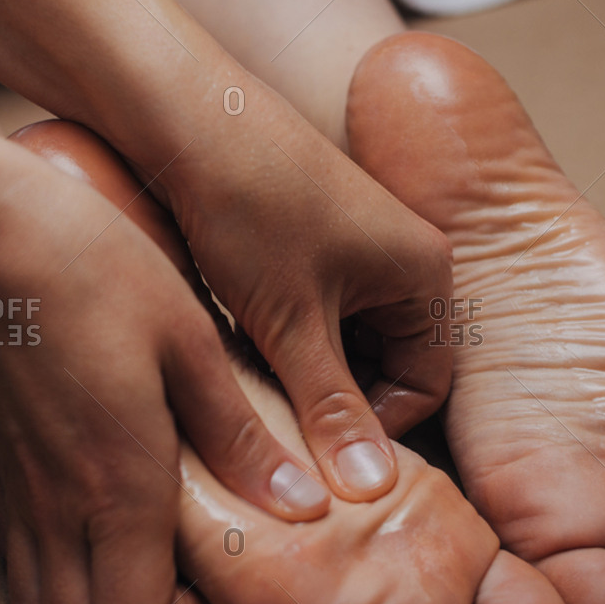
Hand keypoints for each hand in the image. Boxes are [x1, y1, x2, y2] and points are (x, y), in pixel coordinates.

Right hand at [0, 148, 329, 603]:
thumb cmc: (95, 271)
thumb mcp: (191, 345)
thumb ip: (243, 439)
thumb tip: (306, 507)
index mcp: (117, 485)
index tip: (227, 571)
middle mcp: (58, 508)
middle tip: (190, 572)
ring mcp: (18, 495)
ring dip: (95, 603)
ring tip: (147, 548)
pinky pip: (20, 564)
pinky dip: (61, 569)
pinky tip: (102, 512)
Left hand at [157, 79, 454, 501]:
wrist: (178, 112)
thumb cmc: (246, 205)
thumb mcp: (291, 324)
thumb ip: (331, 410)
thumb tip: (370, 490)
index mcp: (425, 274)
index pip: (426, 386)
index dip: (374, 429)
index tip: (314, 450)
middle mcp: (403, 260)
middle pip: (387, 369)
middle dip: (335, 403)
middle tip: (278, 424)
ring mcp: (356, 250)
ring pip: (343, 347)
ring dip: (302, 376)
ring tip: (252, 385)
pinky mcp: (309, 246)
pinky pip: (314, 318)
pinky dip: (282, 344)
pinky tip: (237, 351)